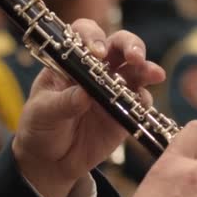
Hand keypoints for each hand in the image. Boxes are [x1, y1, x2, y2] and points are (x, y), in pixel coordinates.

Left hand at [12, 19, 164, 196]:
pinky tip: (141, 106)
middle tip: (136, 57)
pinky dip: (144, 101)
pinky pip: (141, 102)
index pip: (85, 35)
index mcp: (71, 61)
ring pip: (136, 70)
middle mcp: (96, 70)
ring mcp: (114, 90)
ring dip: (147, 69)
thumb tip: (84, 94)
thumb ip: (62, 103)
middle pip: (119, 45)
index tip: (96, 53)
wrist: (50, 161)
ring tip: (155, 74)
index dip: (93, 37)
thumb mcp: (43, 113)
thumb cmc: (40, 127)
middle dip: (131, 46)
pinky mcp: (125, 112)